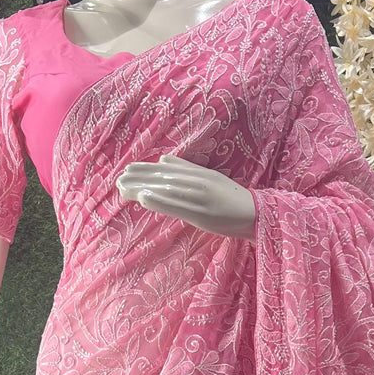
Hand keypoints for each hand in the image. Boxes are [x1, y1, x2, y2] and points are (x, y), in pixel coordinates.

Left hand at [115, 155, 255, 241]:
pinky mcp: (201, 213)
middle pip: (163, 179)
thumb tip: (164, 160)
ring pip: (166, 190)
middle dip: (139, 179)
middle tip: (117, 180)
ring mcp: (199, 197)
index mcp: (198, 174)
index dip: (146, 169)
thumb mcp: (211, 179)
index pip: (167, 171)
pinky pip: (176, 206)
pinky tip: (143, 198)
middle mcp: (197, 182)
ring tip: (123, 187)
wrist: (256, 214)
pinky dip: (159, 200)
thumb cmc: (233, 199)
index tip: (127, 169)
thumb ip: (187, 169)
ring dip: (143, 188)